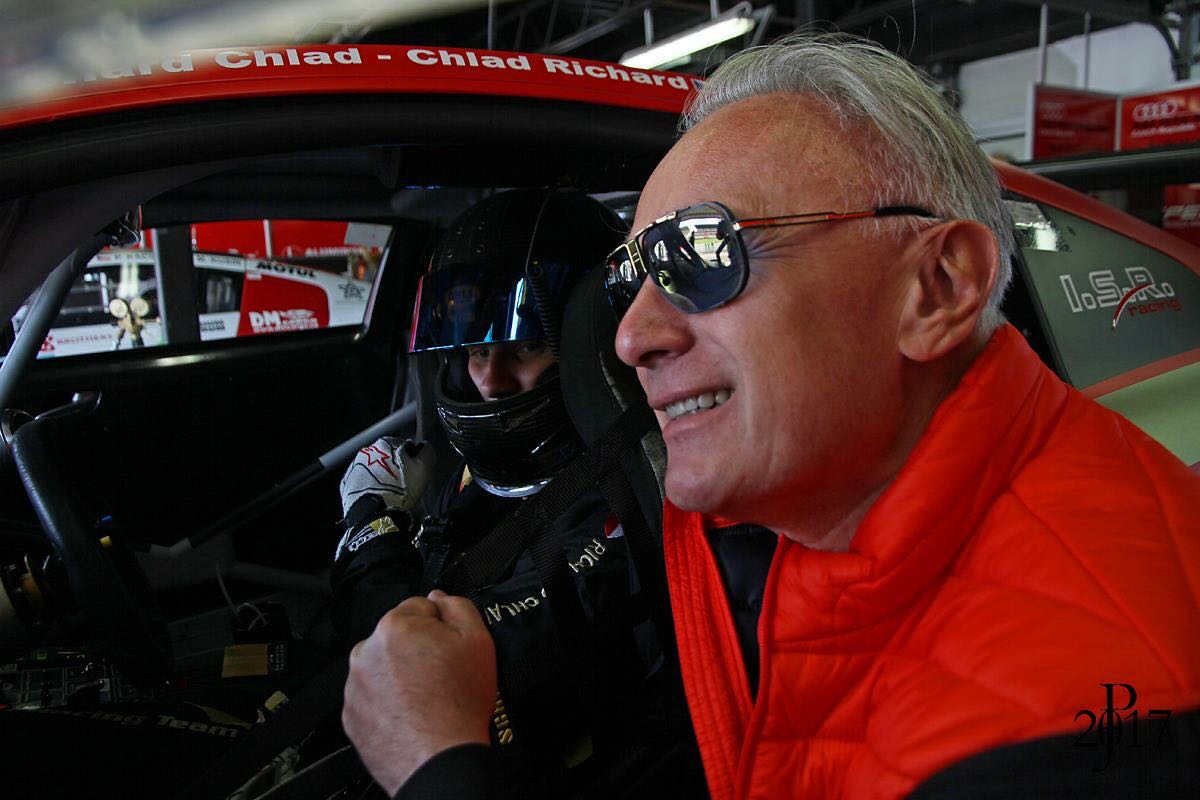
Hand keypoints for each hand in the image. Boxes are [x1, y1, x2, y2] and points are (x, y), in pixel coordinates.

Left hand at [339, 437, 434, 518]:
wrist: (376, 515)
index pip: (403, 445)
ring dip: (381, 477)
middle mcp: (367, 451)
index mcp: (385, 444)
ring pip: (373, 469)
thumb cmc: (401, 491)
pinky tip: (378, 497)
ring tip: (389, 493)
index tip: (414, 470)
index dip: (411, 458)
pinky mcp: (347, 483)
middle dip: (394, 467)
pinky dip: (369, 487)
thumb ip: (427, 452)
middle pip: (386, 457)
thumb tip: (426, 446)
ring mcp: (354, 467)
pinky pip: (362, 482)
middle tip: (403, 483)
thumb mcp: (424, 469)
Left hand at [343, 591, 496, 795]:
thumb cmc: (459, 703)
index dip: (440, 626)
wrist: (439, 759)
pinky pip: (371, 696)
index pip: (420, 607)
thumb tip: (439, 597)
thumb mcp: (478, 640)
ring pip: (382, 667)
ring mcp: (354, 685)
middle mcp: (366, 651)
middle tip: (441, 675)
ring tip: (426, 699)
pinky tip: (410, 714)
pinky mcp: (351, 715)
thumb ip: (457, 606)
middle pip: (398, 637)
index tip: (450, 647)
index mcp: (395, 626)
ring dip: (400, 675)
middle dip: (417, 649)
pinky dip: (387, 701)